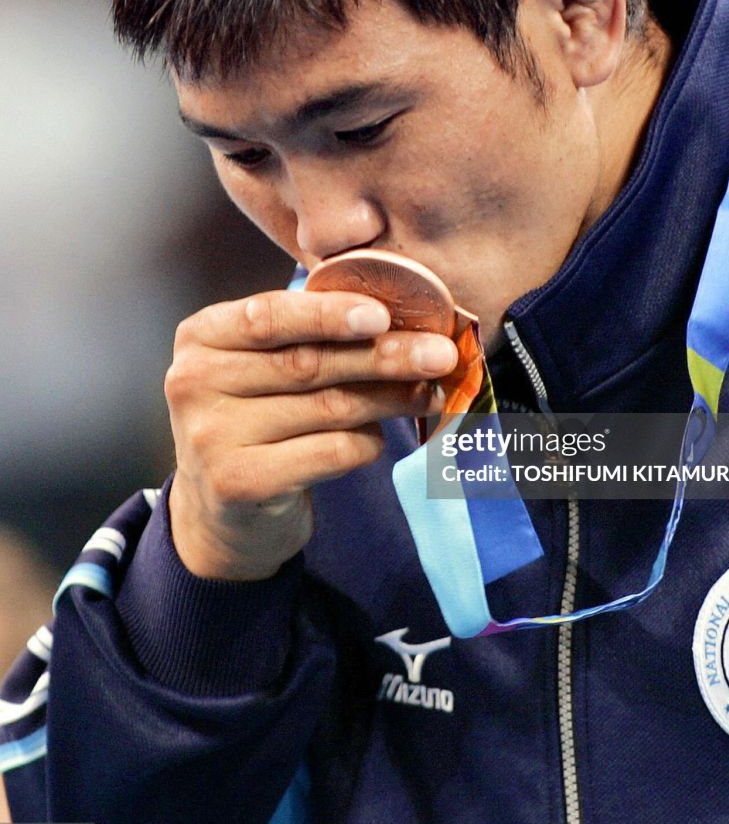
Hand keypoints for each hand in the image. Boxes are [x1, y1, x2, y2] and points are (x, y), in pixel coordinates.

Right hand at [165, 289, 457, 580]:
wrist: (221, 509)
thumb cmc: (256, 416)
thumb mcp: (261, 364)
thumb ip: (309, 335)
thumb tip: (400, 319)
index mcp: (201, 336)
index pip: (268, 316)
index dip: (328, 314)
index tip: (382, 314)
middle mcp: (193, 382)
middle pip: (308, 363)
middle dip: (384, 356)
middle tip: (439, 353)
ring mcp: (211, 436)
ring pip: (329, 408)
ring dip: (390, 398)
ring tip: (429, 391)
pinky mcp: (238, 483)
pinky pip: (331, 452)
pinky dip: (366, 442)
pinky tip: (376, 437)